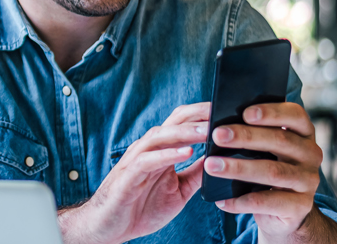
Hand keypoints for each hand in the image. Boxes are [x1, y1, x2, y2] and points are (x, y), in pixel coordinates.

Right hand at [58, 103, 209, 243]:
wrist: (110, 227)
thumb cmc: (142, 207)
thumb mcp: (179, 191)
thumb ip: (196, 174)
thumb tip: (219, 160)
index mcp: (161, 150)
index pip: (183, 123)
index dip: (202, 115)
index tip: (226, 109)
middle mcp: (149, 149)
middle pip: (173, 122)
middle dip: (197, 116)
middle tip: (221, 112)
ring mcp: (137, 160)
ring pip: (161, 136)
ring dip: (186, 132)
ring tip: (207, 131)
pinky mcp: (128, 175)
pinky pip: (148, 160)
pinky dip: (168, 154)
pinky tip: (187, 152)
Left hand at [205, 103, 336, 242]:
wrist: (283, 210)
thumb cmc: (267, 168)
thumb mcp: (264, 149)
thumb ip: (250, 135)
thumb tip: (217, 128)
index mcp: (303, 133)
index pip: (295, 115)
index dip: (272, 112)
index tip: (245, 113)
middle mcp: (311, 154)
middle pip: (280, 140)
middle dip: (246, 137)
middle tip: (217, 136)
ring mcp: (308, 181)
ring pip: (273, 171)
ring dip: (239, 168)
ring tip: (211, 166)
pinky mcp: (301, 206)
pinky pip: (269, 202)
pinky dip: (242, 201)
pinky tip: (221, 200)